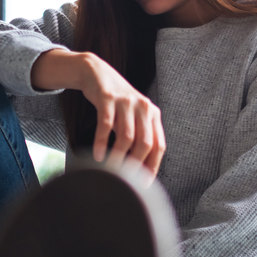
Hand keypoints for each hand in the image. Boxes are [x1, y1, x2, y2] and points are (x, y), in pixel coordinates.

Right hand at [31, 49, 165, 175]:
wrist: (97, 73)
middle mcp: (143, 107)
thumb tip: (138, 169)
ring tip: (110, 169)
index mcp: (153, 114)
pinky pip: (106, 125)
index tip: (143, 183)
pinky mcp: (108, 98)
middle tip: (124, 179)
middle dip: (135, 164)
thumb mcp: (133, 116)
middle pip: (145, 143)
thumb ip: (139, 136)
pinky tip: (97, 155)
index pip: (159, 145)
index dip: (152, 166)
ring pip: (126, 136)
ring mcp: (126, 102)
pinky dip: (102, 143)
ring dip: (118, 156)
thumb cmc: (116, 102)